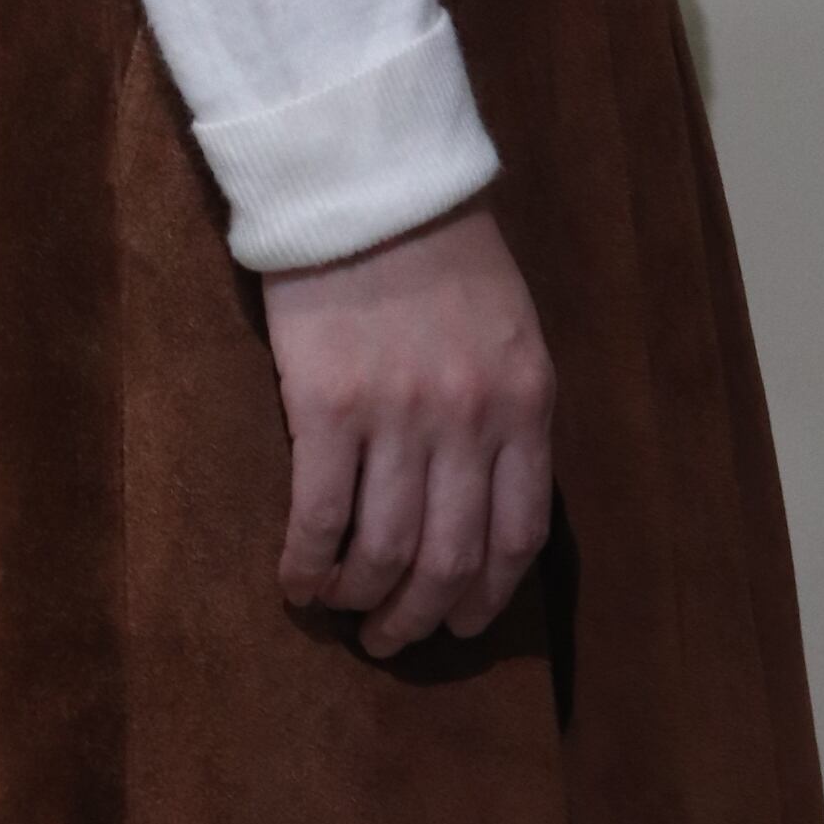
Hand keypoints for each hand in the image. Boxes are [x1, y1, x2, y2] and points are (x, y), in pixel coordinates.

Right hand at [263, 198, 556, 655]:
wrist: (367, 183)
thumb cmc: (439, 252)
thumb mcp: (510, 332)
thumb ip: (508, 412)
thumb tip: (484, 503)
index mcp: (526, 404)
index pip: (517, 535)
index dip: (487, 597)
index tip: (460, 624)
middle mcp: (471, 421)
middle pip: (450, 560)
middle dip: (421, 619)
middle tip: (393, 639)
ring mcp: (400, 418)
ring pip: (386, 552)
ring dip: (362, 602)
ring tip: (343, 614)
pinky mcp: (327, 408)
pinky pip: (320, 518)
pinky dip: (308, 566)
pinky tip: (298, 583)